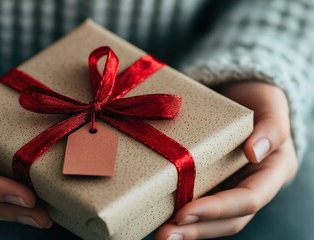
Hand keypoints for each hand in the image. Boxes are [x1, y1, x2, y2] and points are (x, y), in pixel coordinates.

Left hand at [155, 82, 297, 239]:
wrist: (241, 94)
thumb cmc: (258, 100)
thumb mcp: (270, 106)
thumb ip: (270, 127)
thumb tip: (254, 153)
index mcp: (272, 172)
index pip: (248, 199)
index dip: (218, 209)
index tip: (185, 213)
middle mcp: (251, 186)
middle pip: (228, 220)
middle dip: (197, 230)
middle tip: (165, 236)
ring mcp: (229, 187)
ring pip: (212, 219)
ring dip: (186, 230)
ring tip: (160, 235)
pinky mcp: (209, 182)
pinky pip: (197, 202)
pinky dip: (180, 214)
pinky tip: (157, 218)